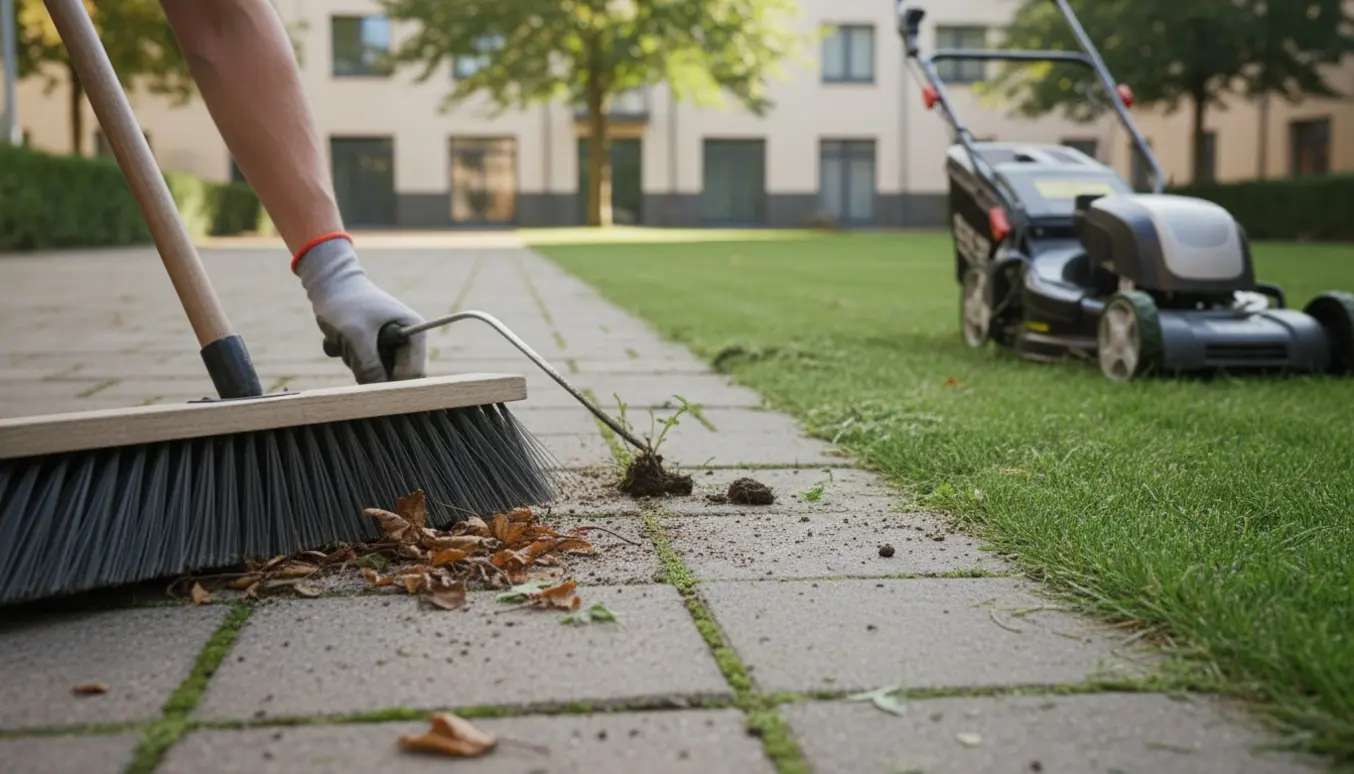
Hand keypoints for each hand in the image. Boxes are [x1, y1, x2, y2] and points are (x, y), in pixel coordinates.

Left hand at [294, 236, 426, 382]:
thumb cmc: (345, 302)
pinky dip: (347, 355)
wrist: (327, 281)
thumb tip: (376, 392)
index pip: (415, 371)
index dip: (396, 383)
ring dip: (355, 362)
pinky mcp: (371, 344)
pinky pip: (362, 364)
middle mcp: (405, 338)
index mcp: (414, 330)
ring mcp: (387, 342)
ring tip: (344, 340)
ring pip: (376, 371)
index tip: (373, 389)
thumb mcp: (356, 335)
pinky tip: (339, 338)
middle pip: (395, 374)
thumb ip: (368, 365)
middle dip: (371, 370)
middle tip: (352, 355)